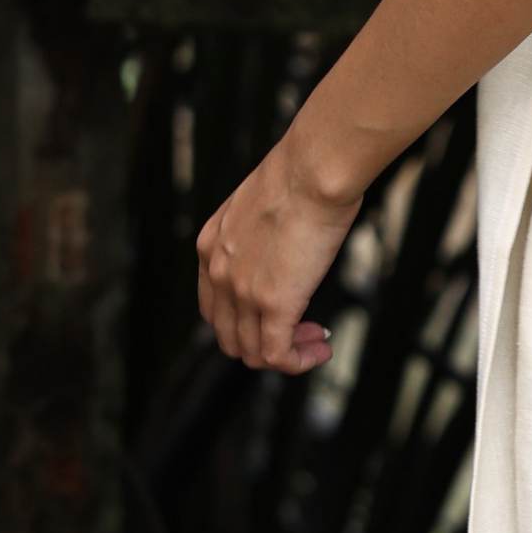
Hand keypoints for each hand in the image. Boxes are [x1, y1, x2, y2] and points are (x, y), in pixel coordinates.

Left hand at [194, 136, 359, 374]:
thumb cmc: (302, 174)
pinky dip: (299, 361)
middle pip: (229, 337)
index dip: (245, 321)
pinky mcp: (274, 304)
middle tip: (301, 332)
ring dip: (287, 354)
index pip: (213, 308)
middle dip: (264, 343)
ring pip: (253, 353)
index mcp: (210, 246)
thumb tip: (286, 242)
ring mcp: (243, 292)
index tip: (278, 314)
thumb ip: (261, 231)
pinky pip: (277, 356)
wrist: (313, 171)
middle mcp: (218, 274)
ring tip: (316, 342)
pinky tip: (321, 350)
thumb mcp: (262, 203)